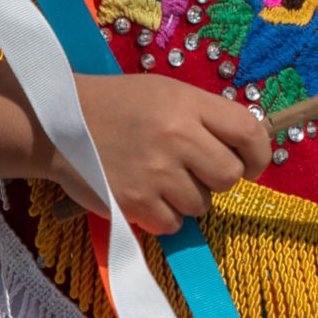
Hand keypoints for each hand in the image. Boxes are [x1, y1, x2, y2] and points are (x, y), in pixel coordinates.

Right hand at [50, 74, 271, 235]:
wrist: (58, 121)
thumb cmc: (119, 104)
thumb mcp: (166, 93)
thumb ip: (206, 117)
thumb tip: (246, 148)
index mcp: (187, 104)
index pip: (249, 132)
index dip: (259, 154)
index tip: (251, 164)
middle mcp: (176, 136)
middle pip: (230, 176)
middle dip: (217, 178)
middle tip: (195, 170)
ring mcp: (155, 172)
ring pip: (201, 205)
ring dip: (187, 198)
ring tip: (160, 178)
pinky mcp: (134, 203)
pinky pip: (173, 224)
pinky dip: (163, 216)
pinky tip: (145, 194)